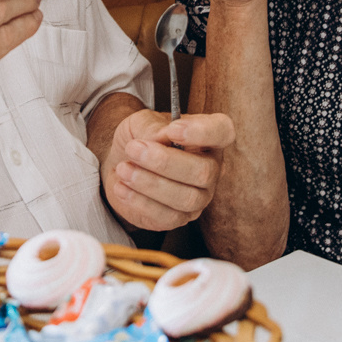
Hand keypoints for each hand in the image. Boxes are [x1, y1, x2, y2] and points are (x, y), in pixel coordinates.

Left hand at [101, 109, 233, 230]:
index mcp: (208, 138)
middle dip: (164, 162)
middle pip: (204, 172)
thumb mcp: (140, 123)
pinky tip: (122, 188)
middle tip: (133, 149)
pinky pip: (168, 217)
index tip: (173, 130)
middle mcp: (211, 168)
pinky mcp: (180, 218)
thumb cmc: (138, 139)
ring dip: (150, 184)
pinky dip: (141, 202)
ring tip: (123, 169)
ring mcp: (199, 197)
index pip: (223, 132)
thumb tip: (162, 139)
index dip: (203, 132)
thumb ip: (152, 127)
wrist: (119, 164)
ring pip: (187, 198)